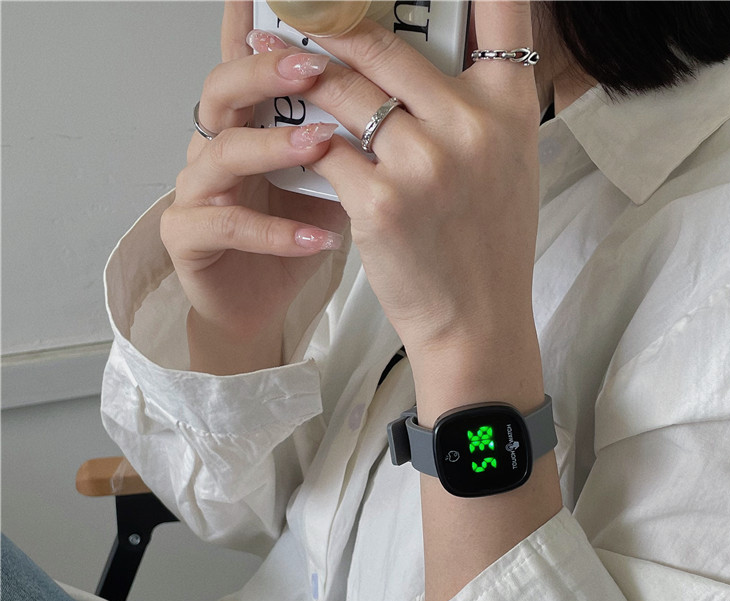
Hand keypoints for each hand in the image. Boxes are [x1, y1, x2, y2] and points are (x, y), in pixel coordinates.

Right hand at [159, 0, 347, 372]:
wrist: (256, 303)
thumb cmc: (294, 237)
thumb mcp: (331, 180)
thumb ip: (348, 138)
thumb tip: (402, 101)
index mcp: (247, 124)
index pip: (249, 62)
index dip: (255, 26)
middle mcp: (214, 146)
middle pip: (224, 89)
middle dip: (266, 73)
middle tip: (313, 66)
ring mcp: (195, 190)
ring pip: (222, 153)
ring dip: (273, 147)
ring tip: (320, 145)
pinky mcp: (187, 236)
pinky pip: (227, 226)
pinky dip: (275, 232)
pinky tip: (318, 237)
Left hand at [305, 1, 540, 373]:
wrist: (476, 321)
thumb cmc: (489, 246)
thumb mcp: (507, 163)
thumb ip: (477, 105)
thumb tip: (431, 56)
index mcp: (511, 108)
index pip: (501, 5)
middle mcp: (471, 125)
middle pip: (387, 42)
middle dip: (333, 18)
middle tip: (299, 6)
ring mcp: (423, 163)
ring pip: (345, 91)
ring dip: (302, 70)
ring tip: (269, 54)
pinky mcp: (379, 202)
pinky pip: (326, 149)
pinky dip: (305, 139)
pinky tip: (289, 131)